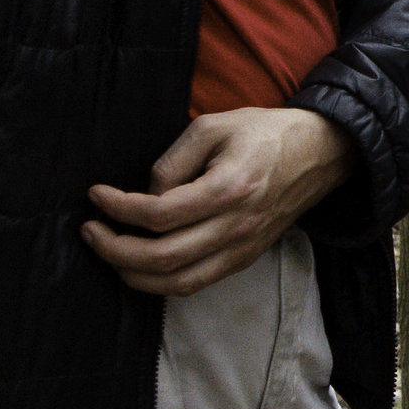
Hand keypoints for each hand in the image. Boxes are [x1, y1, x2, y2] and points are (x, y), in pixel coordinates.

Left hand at [84, 106, 353, 298]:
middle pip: (163, 258)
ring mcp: (242, 248)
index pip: (158, 213)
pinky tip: (139, 265)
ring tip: (108, 252)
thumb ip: (174, 161)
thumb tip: (146, 194)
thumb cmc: (264, 133)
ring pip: (178, 282)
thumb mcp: (213, 126)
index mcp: (228, 189)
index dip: (118, 208)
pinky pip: (196, 283)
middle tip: (90, 231)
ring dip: (133, 275)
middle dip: (115, 249)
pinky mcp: (244, 258)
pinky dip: (161, 281)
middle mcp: (235, 226)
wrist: (318, 155)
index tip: (96, 195)